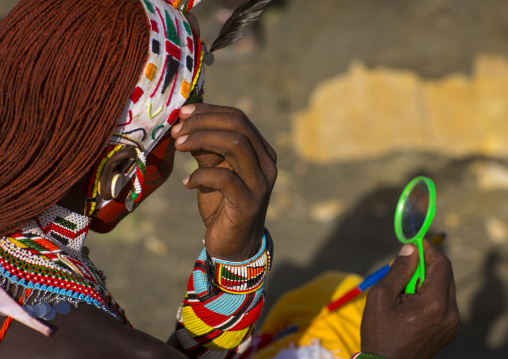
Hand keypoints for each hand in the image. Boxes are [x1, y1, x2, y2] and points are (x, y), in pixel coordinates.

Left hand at [171, 104, 276, 260]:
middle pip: (238, 126)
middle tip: (177, 130)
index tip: (183, 113)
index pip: (238, 118)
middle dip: (203, 122)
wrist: (234, 244)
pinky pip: (224, 178)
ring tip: (179, 147)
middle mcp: (266, 163)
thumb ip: (206, 148)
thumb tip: (185, 122)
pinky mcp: (248, 203)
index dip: (209, 111)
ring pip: (236, 144)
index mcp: (261, 151)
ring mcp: (260, 183)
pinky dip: (201, 175)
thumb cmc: (222, 203)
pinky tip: (187, 183)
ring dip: (202, 140)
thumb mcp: (213, 169)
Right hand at [360, 240, 459, 358]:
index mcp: (434, 303)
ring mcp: (452, 323)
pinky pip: (443, 301)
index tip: (415, 241)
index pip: (441, 265)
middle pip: (446, 274)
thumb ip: (399, 269)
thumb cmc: (379, 331)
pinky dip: (429, 292)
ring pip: (445, 287)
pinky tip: (410, 298)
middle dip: (428, 262)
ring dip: (427, 278)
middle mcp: (450, 312)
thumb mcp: (381, 296)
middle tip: (407, 258)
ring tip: (403, 285)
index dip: (429, 249)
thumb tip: (411, 248)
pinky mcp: (449, 329)